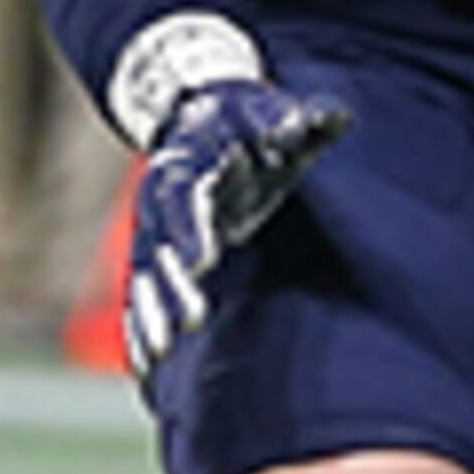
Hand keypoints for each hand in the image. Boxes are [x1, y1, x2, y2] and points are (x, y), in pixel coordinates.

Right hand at [123, 73, 349, 385]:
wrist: (200, 117)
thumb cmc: (246, 121)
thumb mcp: (272, 113)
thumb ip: (299, 120)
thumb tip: (331, 117)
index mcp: (190, 159)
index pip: (185, 196)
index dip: (191, 228)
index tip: (200, 262)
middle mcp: (165, 197)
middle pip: (160, 244)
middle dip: (172, 283)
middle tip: (190, 321)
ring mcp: (159, 228)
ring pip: (147, 274)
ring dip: (152, 311)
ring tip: (160, 351)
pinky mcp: (161, 252)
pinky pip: (144, 291)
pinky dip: (142, 323)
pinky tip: (146, 361)